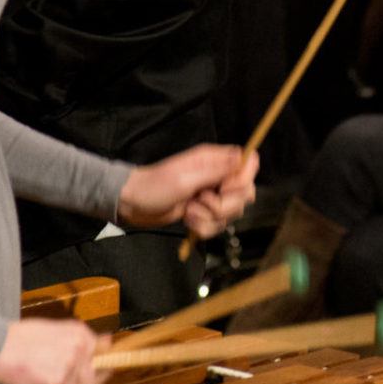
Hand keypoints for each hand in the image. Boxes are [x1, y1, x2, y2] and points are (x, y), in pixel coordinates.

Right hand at [0, 318, 106, 383]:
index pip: (105, 360)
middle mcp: (79, 350)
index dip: (97, 374)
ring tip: (35, 380)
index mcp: (80, 334)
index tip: (94, 379)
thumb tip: (108, 344)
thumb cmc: (16, 338)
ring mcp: (67, 368)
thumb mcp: (53, 331)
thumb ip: (78, 343)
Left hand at [118, 144, 259, 239]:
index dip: (243, 179)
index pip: (249, 163)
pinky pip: (219, 226)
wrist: (133, 205)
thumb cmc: (154, 187)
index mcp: (214, 160)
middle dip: (225, 205)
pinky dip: (204, 227)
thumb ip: (216, 170)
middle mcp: (218, 176)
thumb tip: (243, 156)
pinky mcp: (206, 213)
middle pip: (246, 193)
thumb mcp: (184, 178)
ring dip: (211, 218)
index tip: (224, 188)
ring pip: (233, 212)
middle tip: (201, 201)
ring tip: (189, 211)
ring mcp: (213, 195)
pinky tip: (188, 220)